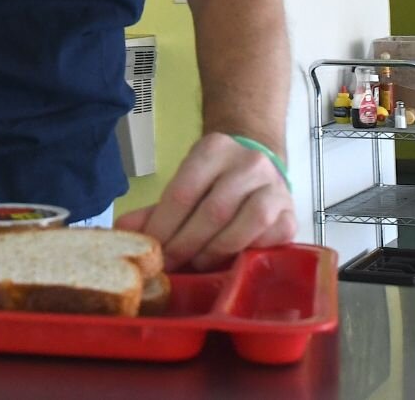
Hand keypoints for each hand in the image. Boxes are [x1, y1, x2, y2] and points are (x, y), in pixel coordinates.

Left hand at [115, 132, 295, 271]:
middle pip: (213, 210)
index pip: (184, 191)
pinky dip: (247, 252)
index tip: (151, 249)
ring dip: (216, 250)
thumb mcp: (185, 185)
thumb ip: (156, 210)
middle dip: (186, 243)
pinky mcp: (291, 213)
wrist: (258, 166)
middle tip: (170, 265)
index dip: (165, 225)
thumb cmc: (215, 182)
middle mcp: (248, 162)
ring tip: (198, 264)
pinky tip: (230, 261)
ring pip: (245, 224)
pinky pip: (270, 238)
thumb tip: (123, 231)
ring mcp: (274, 187)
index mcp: (214, 149)